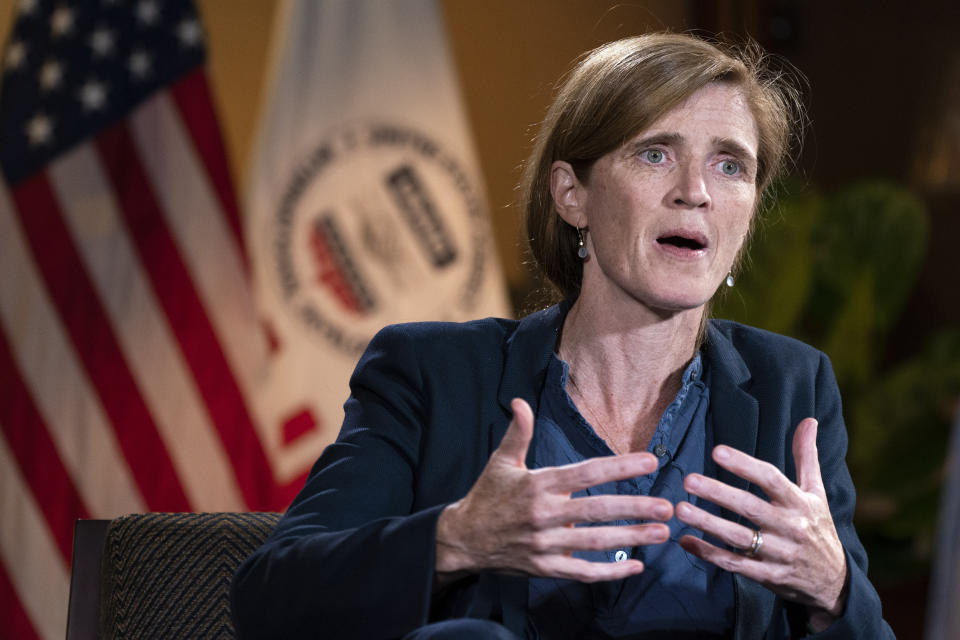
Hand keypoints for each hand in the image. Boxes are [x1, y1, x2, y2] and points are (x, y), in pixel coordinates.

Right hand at [435, 398, 672, 583]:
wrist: (462, 540)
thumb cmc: (486, 496)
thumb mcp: (500, 461)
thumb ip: (517, 432)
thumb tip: (521, 401)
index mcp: (539, 484)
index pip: (586, 473)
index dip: (620, 467)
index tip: (650, 461)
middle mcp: (545, 514)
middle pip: (597, 510)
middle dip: (635, 508)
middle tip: (666, 507)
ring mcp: (546, 544)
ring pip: (596, 542)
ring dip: (631, 538)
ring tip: (661, 533)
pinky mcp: (545, 568)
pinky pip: (582, 572)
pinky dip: (610, 571)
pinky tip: (635, 565)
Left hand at [675, 418, 847, 629]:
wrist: (834, 583)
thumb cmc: (819, 528)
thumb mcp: (817, 493)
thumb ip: (807, 457)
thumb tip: (809, 420)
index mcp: (800, 503)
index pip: (771, 480)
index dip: (745, 465)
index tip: (717, 451)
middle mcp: (791, 528)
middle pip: (751, 508)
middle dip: (719, 493)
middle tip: (689, 480)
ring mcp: (779, 554)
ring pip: (739, 538)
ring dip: (708, 524)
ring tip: (680, 510)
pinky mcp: (769, 577)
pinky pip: (735, 564)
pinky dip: (709, 554)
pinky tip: (686, 541)